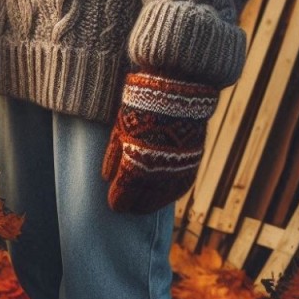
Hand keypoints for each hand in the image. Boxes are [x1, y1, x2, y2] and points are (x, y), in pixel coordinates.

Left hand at [102, 71, 217, 213]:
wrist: (176, 91)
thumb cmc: (141, 109)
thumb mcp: (120, 131)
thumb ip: (114, 157)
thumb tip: (107, 178)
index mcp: (136, 163)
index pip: (124, 193)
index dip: (118, 200)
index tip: (114, 204)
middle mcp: (158, 170)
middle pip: (143, 199)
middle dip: (132, 205)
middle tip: (126, 207)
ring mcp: (177, 167)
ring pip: (163, 197)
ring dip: (151, 204)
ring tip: (141, 207)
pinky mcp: (192, 162)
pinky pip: (180, 187)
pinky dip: (169, 195)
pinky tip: (162, 196)